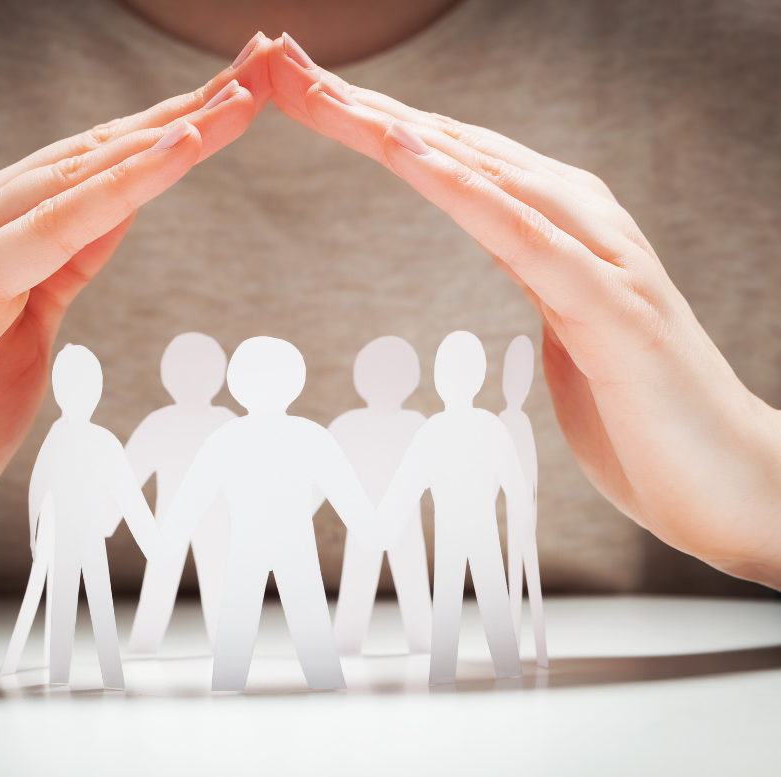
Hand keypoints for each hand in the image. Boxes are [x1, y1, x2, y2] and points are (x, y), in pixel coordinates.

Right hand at [0, 34, 274, 616]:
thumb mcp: (21, 331)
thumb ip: (58, 268)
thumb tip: (112, 216)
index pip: (90, 167)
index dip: (166, 131)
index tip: (234, 102)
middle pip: (91, 154)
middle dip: (181, 112)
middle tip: (259, 68)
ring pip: (75, 177)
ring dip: (164, 134)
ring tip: (235, 97)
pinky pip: (49, 233)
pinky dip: (115, 190)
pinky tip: (171, 153)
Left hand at [268, 35, 780, 587]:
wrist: (732, 481)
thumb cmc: (640, 412)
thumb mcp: (569, 326)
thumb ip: (538, 272)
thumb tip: (502, 245)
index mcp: (559, 225)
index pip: (448, 158)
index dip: (369, 121)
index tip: (296, 93)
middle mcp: (580, 220)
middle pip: (451, 145)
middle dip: (358, 104)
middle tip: (276, 63)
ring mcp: (602, 257)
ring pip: (481, 172)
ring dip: (395, 127)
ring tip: (321, 89)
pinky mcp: (613, 307)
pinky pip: (523, 235)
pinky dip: (464, 189)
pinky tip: (409, 149)